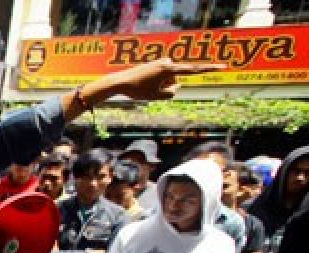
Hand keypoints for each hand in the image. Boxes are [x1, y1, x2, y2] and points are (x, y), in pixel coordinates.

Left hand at [104, 58, 224, 100]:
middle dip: (166, 88)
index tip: (224, 66)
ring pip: (169, 80)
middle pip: (176, 81)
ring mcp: (162, 62)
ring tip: (146, 86)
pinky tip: (144, 83)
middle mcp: (168, 62)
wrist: (120, 82)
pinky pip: (162, 78)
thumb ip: (172, 93)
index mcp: (170, 69)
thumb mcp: (157, 97)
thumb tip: (177, 87)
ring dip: (160, 86)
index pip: (194, 70)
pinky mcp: (156, 64)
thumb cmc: (138, 90)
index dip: (210, 69)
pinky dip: (156, 83)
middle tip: (150, 89)